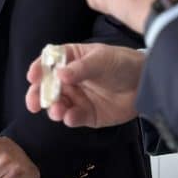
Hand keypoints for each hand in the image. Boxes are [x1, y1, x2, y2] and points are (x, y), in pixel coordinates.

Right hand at [26, 42, 144, 127]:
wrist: (145, 83)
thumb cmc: (122, 63)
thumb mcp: (102, 60)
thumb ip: (81, 68)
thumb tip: (59, 74)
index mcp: (71, 59)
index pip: (49, 62)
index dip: (39, 69)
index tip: (32, 77)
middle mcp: (70, 79)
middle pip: (48, 87)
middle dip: (39, 95)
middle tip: (34, 103)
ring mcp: (77, 98)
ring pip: (58, 104)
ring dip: (54, 109)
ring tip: (57, 111)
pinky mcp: (87, 115)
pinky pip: (73, 118)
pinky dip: (69, 119)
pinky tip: (70, 118)